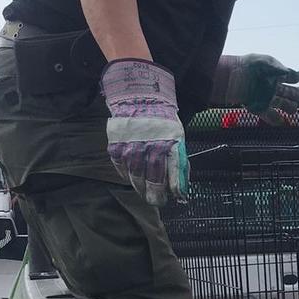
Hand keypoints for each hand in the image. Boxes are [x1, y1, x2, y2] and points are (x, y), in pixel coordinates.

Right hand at [101, 59, 188, 206]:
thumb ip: (179, 159)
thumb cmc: (162, 120)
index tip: (177, 197)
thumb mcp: (178, 136)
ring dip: (141, 187)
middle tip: (158, 202)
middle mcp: (151, 145)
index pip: (174, 169)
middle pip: (153, 176)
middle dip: (156, 192)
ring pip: (136, 175)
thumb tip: (181, 183)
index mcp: (169, 142)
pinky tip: (131, 179)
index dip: (175, 185)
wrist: (140, 96)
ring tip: (145, 194)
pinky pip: (121, 166)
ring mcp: (132, 146)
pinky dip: (126, 175)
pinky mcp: (117, 145)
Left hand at [215, 54, 298, 125]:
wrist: (233, 77)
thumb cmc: (250, 67)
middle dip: (295, 95)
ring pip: (282, 104)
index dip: (295, 78)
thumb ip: (284, 70)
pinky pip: (269, 115)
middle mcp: (272, 86)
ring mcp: (266, 97)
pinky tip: (281, 121)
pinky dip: (275, 119)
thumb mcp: (269, 63)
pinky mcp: (259, 108)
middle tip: (297, 97)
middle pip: (289, 92)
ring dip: (289, 108)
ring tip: (292, 111)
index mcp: (274, 73)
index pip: (290, 77)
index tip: (296, 78)